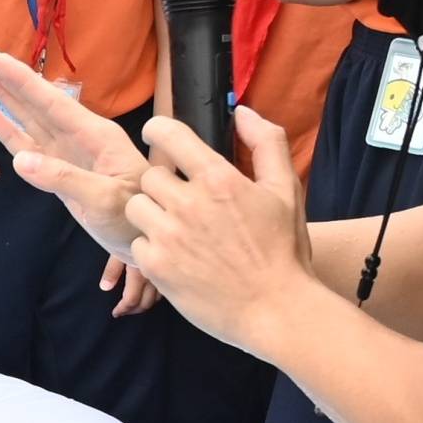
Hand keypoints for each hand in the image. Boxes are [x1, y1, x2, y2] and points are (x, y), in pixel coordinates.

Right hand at [0, 49, 148, 257]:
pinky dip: (11, 133)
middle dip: (10, 79)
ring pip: (31, 120)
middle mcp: (79, 137)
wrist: (145, 240)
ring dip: (7, 99)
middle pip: (38, 103)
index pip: (51, 101)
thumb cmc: (134, 217)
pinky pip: (30, 146)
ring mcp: (68, 154)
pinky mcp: (60, 171)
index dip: (20, 78)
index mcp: (95, 134)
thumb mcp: (104, 200)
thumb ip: (64, 178)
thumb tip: (20, 160)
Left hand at [107, 107, 309, 345]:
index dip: (156, 129)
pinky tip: (178, 259)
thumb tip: (243, 112)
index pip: (168, 134)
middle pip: (151, 176)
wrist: (276, 309)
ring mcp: (169, 236)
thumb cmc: (283, 250)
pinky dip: (152, 248)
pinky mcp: (156, 266)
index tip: (155, 134)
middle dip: (163, 186)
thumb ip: (266, 143)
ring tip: (178, 232)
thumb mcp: (286, 190)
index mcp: (219, 179)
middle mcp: (189, 203)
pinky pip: (137, 243)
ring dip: (152, 216)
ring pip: (136, 207)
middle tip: (183, 204)